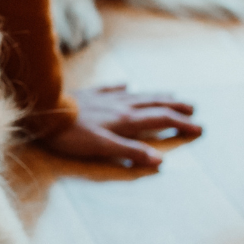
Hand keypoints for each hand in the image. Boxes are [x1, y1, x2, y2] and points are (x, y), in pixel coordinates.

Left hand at [39, 84, 202, 167]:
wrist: (44, 110)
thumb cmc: (71, 134)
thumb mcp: (102, 147)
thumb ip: (130, 151)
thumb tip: (160, 160)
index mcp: (126, 119)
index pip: (160, 119)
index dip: (181, 123)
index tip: (199, 127)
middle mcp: (119, 105)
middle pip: (153, 103)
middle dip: (174, 105)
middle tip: (193, 107)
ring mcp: (104, 97)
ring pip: (137, 94)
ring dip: (156, 95)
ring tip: (170, 93)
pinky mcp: (89, 94)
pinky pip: (111, 88)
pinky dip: (122, 86)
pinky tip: (126, 83)